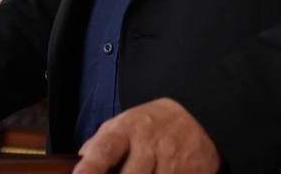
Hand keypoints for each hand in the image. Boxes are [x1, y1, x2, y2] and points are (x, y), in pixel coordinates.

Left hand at [73, 98, 219, 173]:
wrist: (198, 113)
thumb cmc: (152, 124)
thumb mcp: (124, 123)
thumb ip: (101, 143)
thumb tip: (82, 158)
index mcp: (127, 130)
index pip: (105, 149)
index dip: (91, 167)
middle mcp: (149, 144)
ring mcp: (173, 160)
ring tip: (144, 173)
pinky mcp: (193, 172)